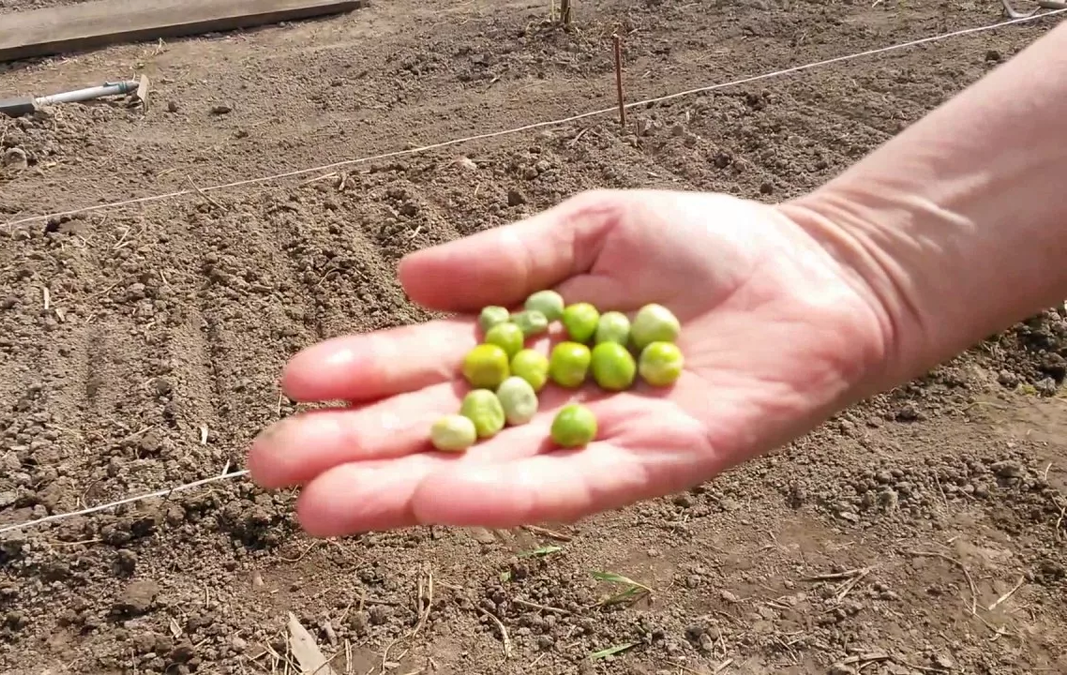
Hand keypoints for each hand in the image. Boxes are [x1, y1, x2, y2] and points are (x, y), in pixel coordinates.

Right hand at [246, 189, 892, 536]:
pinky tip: (436, 502)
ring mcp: (592, 441)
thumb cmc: (705, 247)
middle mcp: (545, 402)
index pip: (428, 364)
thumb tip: (408, 279)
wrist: (814, 275)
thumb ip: (506, 257)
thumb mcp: (592, 228)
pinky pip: (564, 490)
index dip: (364, 372)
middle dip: (356, 449)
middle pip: (439, 430)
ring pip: (484, 472)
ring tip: (325, 506)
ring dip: (404, 491)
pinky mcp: (649, 468)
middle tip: (273, 467)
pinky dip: (499, 497)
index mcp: (524, 342)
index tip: (297, 381)